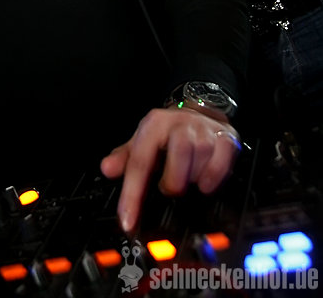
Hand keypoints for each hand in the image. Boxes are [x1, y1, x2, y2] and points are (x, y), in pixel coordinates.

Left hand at [101, 106, 240, 233]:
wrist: (200, 111)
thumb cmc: (168, 132)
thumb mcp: (143, 140)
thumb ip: (124, 158)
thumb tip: (107, 168)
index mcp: (154, 124)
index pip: (141, 162)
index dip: (132, 194)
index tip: (128, 220)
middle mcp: (179, 123)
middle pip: (178, 157)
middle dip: (173, 182)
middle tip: (170, 187)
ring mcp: (204, 130)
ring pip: (200, 160)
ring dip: (192, 179)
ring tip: (187, 177)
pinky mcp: (226, 138)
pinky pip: (221, 164)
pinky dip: (212, 179)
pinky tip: (204, 179)